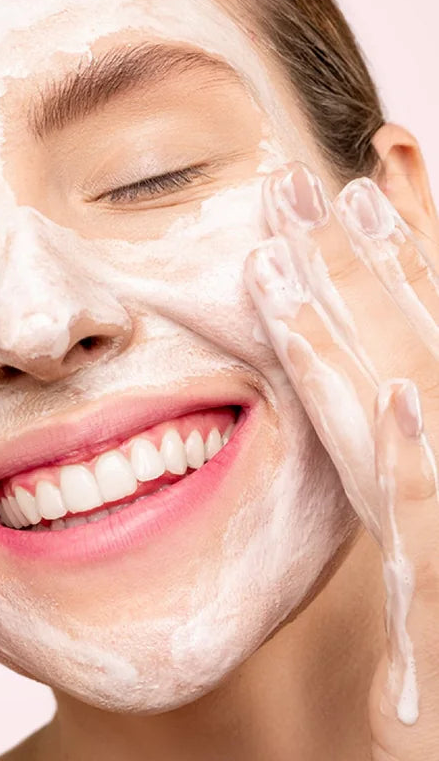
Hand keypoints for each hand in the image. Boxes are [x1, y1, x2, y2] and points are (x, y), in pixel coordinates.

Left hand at [246, 163, 438, 760]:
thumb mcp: (418, 603)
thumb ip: (400, 512)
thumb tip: (375, 426)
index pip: (431, 363)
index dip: (411, 271)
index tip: (363, 185)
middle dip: (402, 257)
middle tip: (350, 156)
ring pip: (434, 413)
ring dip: (382, 312)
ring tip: (333, 219)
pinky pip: (427, 520)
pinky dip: (412, 445)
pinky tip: (381, 378)